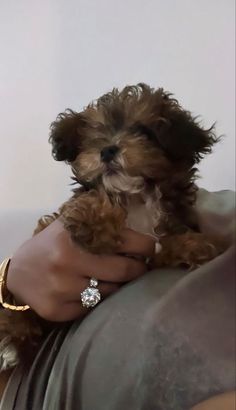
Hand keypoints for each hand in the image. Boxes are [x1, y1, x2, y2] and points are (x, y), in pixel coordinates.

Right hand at [6, 220, 154, 321]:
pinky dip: (99, 301)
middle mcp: (67, 262)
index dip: (145, 246)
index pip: (122, 241)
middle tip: (143, 268)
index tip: (154, 249)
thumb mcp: (70, 226)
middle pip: (122, 271)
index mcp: (72, 235)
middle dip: (138, 270)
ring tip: (117, 279)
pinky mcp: (57, 311)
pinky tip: (94, 292)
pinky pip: (93, 308)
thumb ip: (97, 224)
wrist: (16, 273)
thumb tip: (138, 230)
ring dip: (118, 286)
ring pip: (110, 292)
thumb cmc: (50, 245)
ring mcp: (61, 289)